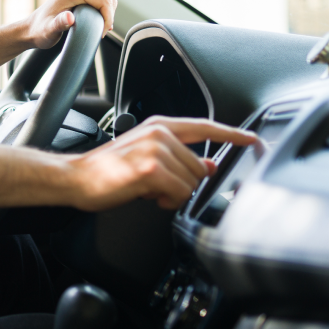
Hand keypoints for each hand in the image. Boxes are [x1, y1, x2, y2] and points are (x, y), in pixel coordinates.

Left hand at [25, 0, 116, 48]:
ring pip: (106, 0)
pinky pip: (99, 1)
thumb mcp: (49, 30)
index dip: (107, 19)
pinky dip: (102, 12)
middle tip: (99, 33)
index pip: (105, 1)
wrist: (31, 29)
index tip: (100, 33)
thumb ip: (59, 24)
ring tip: (97, 30)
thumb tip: (69, 18)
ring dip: (106, 15)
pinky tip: (95, 24)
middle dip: (108, 17)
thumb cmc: (39, 31)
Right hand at [65, 116, 257, 211]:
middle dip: (184, 184)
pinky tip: (149, 196)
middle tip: (157, 187)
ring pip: (191, 182)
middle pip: (200, 166)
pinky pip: (180, 194)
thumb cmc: (107, 170)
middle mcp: (160, 134)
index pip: (205, 127)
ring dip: (175, 194)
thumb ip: (178, 157)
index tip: (252, 139)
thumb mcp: (146, 157)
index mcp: (159, 126)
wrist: (76, 177)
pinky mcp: (151, 169)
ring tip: (149, 191)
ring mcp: (156, 150)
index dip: (232, 134)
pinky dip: (168, 202)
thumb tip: (208, 164)